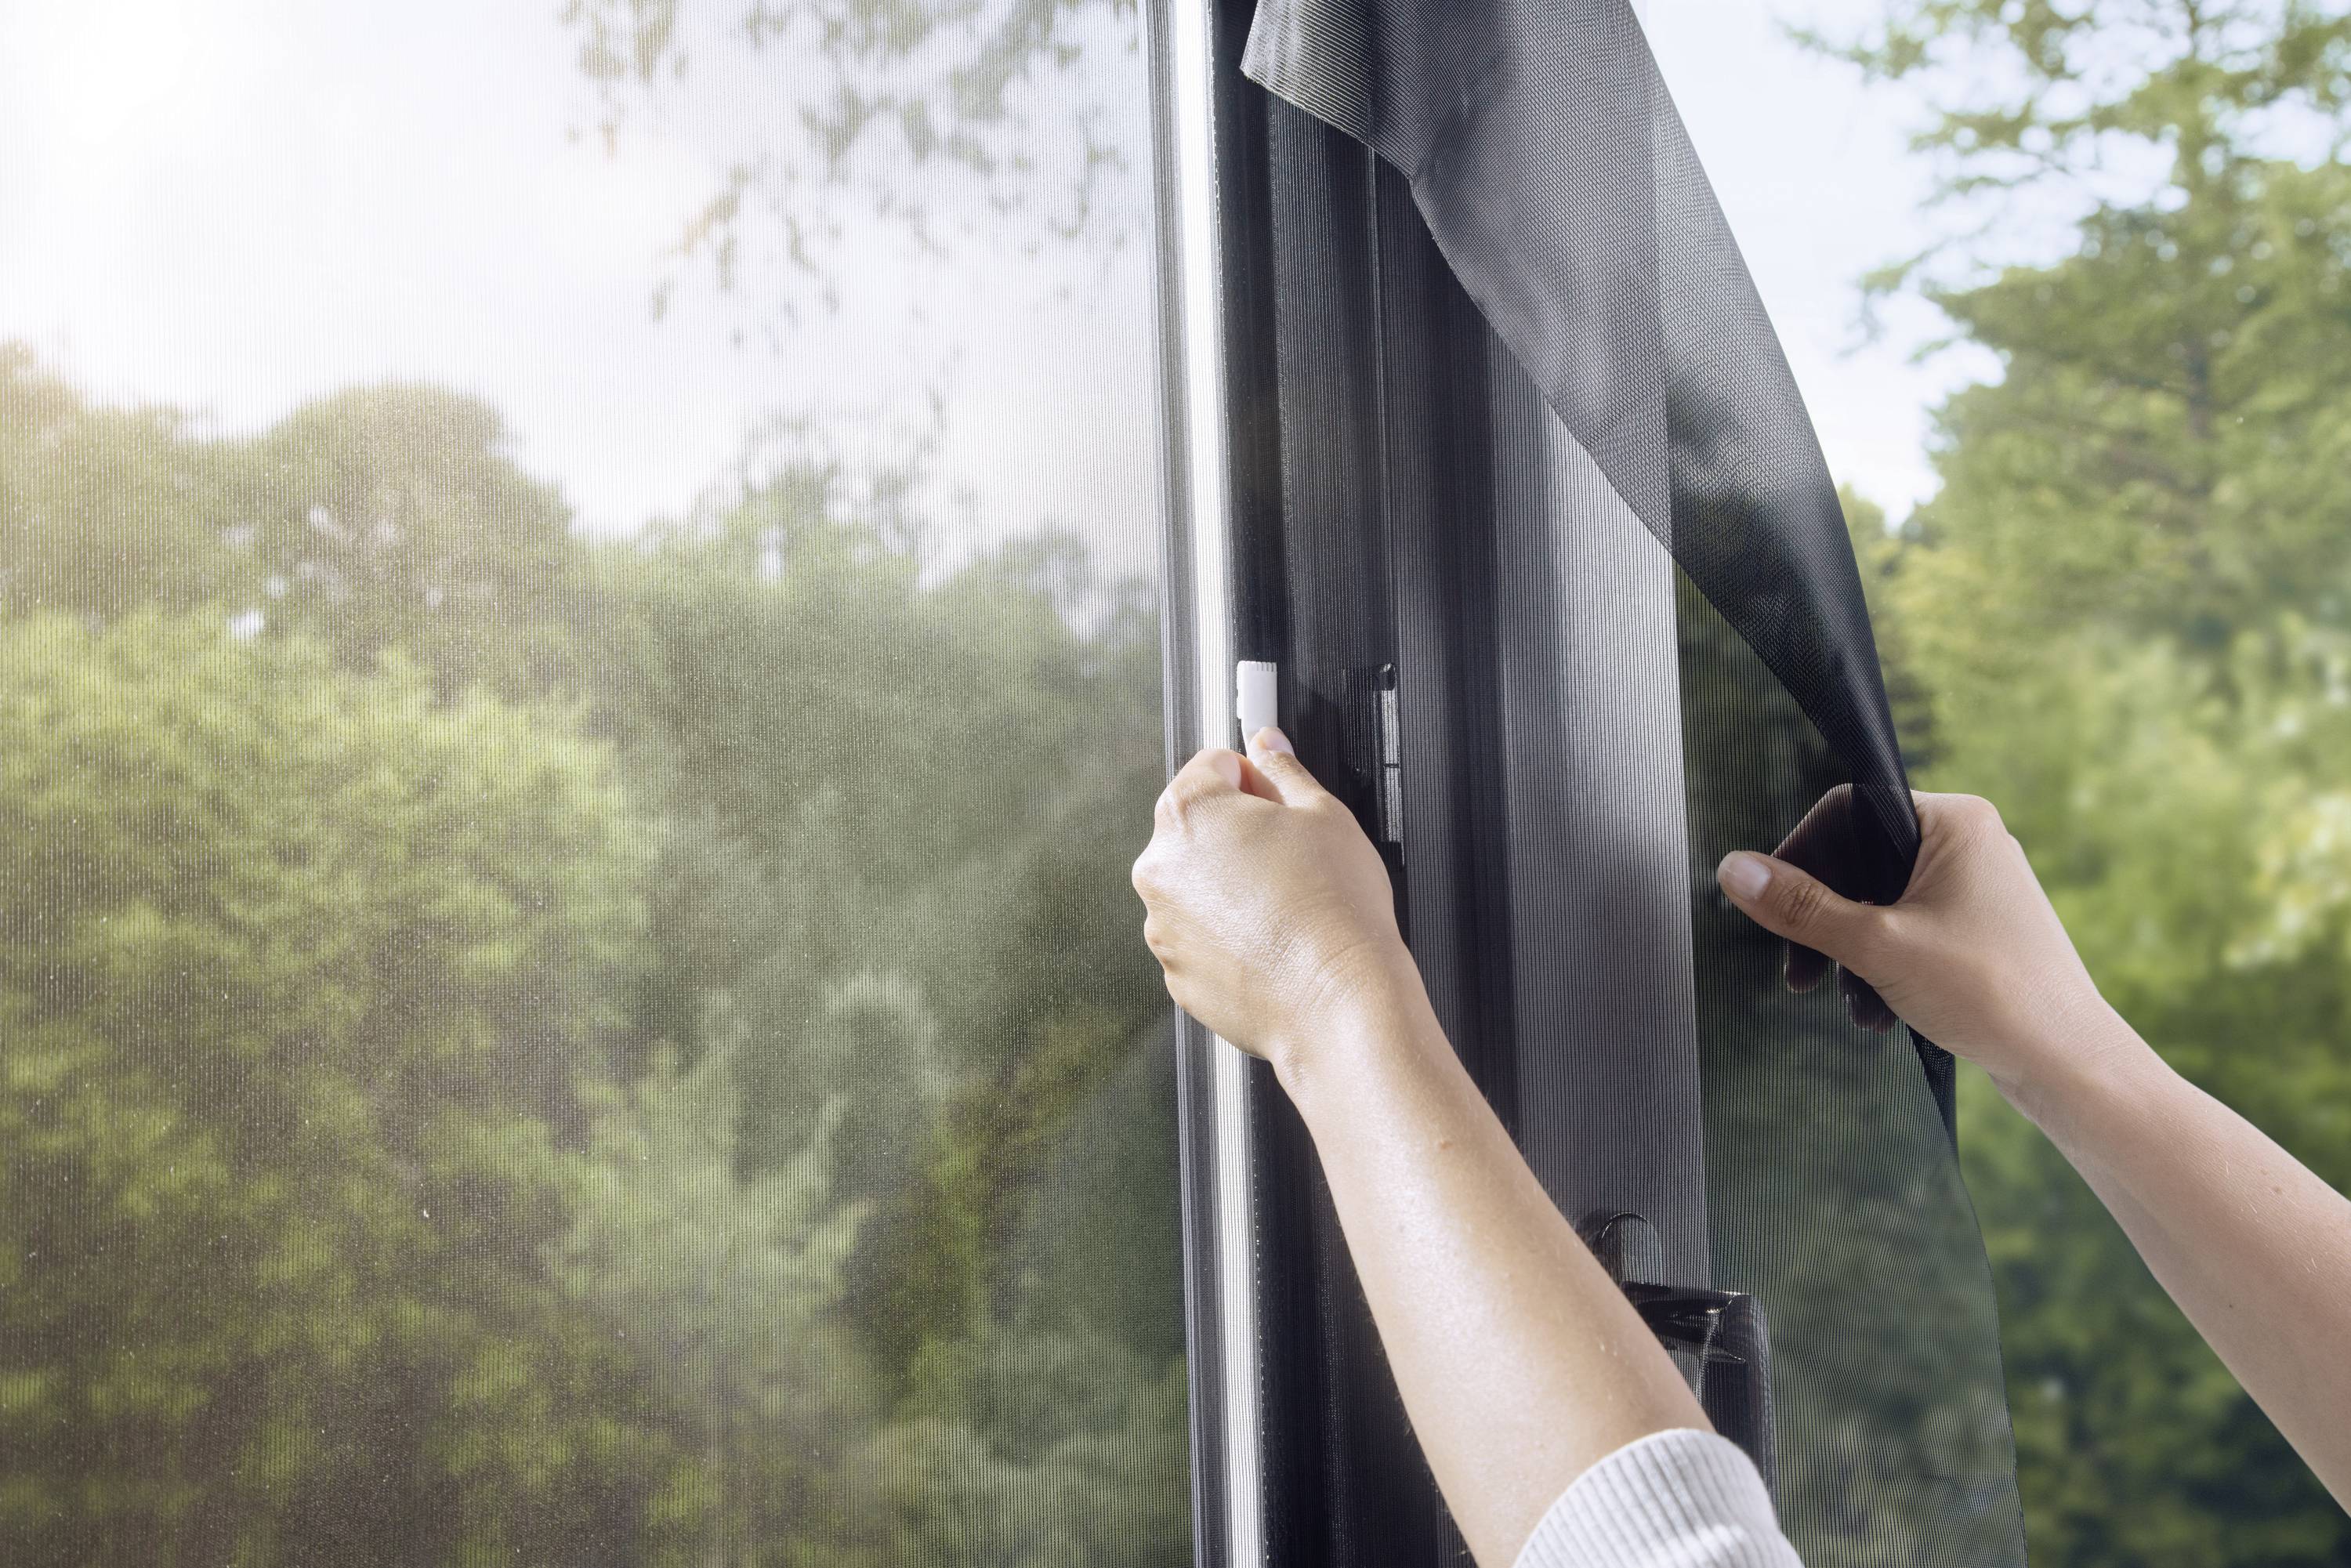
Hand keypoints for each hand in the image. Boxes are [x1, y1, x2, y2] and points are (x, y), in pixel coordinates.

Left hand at [1130, 728, 1403, 1071]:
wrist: (1339, 1002)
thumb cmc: (1335, 911)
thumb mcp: (1324, 814)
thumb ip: (1284, 768)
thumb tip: (1268, 744)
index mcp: (1189, 813)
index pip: (1212, 765)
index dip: (1255, 779)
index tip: (1278, 802)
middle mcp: (1160, 868)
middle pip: (1197, 827)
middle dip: (1239, 833)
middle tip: (1292, 858)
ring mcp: (1162, 926)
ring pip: (1197, 886)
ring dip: (1231, 886)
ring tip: (1287, 907)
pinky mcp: (1176, 974)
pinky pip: (1200, 937)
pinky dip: (1228, 935)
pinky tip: (1272, 942)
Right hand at [1716, 787, 2125, 1096]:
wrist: (2069, 1064)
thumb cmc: (1991, 993)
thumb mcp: (1877, 946)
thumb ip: (1801, 907)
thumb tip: (1733, 870)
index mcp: (1955, 820)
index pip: (1848, 810)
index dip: (1800, 856)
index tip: (1772, 907)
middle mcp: (1971, 841)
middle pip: (1860, 858)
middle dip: (1823, 917)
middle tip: (1798, 968)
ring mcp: (1978, 886)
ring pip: (1880, 899)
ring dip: (1849, 950)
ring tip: (1843, 1000)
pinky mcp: (1980, 928)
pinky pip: (1907, 928)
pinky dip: (1882, 963)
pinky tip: (1875, 1009)